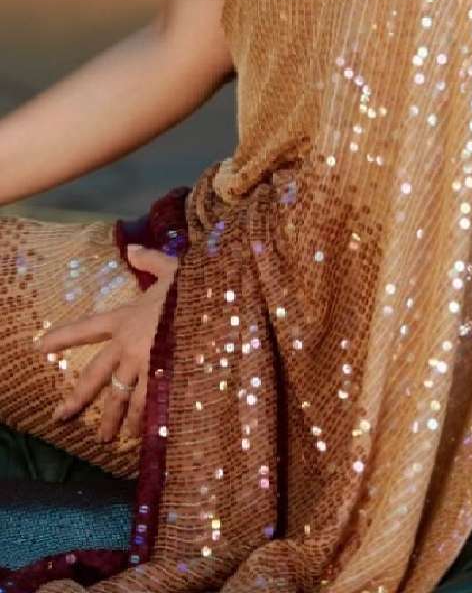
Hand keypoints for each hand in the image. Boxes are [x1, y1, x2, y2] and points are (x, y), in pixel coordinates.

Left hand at [34, 244, 178, 442]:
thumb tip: (132, 247)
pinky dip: (147, 421)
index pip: (87, 327)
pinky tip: (144, 436)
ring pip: (123, 398)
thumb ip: (150, 261)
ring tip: (108, 438)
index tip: (40, 347)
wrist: (216, 307)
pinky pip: (151, 405)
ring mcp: (146, 367)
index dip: (63, 336)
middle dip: (77, 398)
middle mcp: (129, 346)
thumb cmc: (193, 286)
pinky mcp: (165, 381)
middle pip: (96, 375)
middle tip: (60, 417)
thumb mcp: (172, 268)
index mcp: (125, 318)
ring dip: (115, 419)